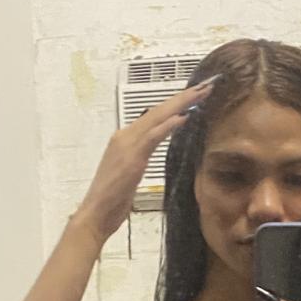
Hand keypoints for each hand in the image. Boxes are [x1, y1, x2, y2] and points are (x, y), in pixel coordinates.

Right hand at [71, 77, 216, 241]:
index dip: (175, 105)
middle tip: (206, 86)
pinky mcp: (132, 158)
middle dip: (183, 97)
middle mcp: (124, 137)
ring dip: (180, 104)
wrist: (94, 214)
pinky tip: (183, 116)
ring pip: (157, 117)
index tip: (195, 96)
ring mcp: (127, 145)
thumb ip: (140, 156)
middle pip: (158, 111)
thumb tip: (150, 148)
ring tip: (200, 93)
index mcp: (125, 140)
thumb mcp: (130, 173)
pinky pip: (152, 136)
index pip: (154, 116)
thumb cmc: (112, 200)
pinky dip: (168, 125)